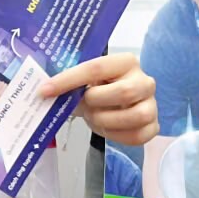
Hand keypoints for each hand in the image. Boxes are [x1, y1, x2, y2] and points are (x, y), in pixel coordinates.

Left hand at [38, 52, 158, 145]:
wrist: (117, 104)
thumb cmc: (99, 88)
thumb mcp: (86, 81)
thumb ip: (71, 81)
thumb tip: (45, 92)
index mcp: (126, 62)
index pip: (96, 68)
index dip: (68, 80)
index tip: (45, 90)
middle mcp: (144, 81)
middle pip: (123, 92)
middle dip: (95, 102)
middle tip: (83, 105)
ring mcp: (152, 104)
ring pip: (134, 116)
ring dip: (106, 120)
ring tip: (95, 117)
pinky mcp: (153, 125)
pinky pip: (136, 136)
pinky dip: (115, 136)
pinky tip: (106, 129)